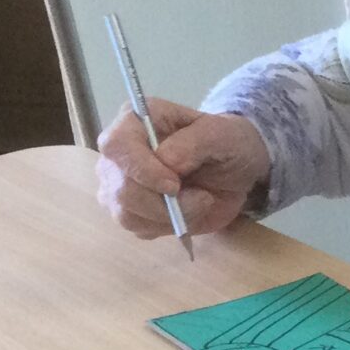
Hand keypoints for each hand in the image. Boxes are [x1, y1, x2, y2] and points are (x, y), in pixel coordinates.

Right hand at [96, 101, 270, 238]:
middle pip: (120, 187)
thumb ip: (194, 143)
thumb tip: (166, 162)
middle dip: (164, 202)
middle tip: (203, 198)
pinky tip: (188, 212)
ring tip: (200, 201)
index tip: (174, 185)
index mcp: (135, 121)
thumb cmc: (224, 143)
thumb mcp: (222, 134)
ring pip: (126, 214)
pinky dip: (169, 226)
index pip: (116, 145)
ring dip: (170, 216)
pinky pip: (139, 228)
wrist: (233, 169)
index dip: (141, 169)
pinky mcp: (129, 210)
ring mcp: (118, 183)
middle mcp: (119, 153)